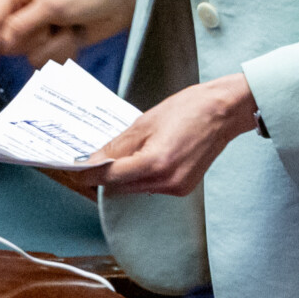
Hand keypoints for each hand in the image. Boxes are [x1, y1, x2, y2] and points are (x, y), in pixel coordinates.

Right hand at [0, 0, 143, 75]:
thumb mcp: (54, 3)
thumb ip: (23, 24)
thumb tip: (2, 43)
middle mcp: (24, 10)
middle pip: (10, 44)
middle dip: (34, 41)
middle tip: (54, 26)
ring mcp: (41, 27)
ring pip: (30, 55)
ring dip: (54, 47)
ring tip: (71, 29)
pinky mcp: (57, 41)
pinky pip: (49, 60)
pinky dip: (65, 52)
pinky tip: (78, 36)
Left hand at [96, 73, 258, 192]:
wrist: (224, 112)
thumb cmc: (188, 109)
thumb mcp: (145, 122)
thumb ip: (118, 145)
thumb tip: (93, 160)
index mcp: (155, 162)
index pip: (110, 176)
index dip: (89, 173)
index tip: (74, 169)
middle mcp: (166, 181)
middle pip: (121, 186)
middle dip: (106, 173)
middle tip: (94, 158)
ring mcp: (176, 187)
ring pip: (135, 188)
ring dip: (124, 175)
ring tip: (122, 153)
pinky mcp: (183, 188)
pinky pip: (151, 186)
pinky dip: (142, 176)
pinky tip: (145, 157)